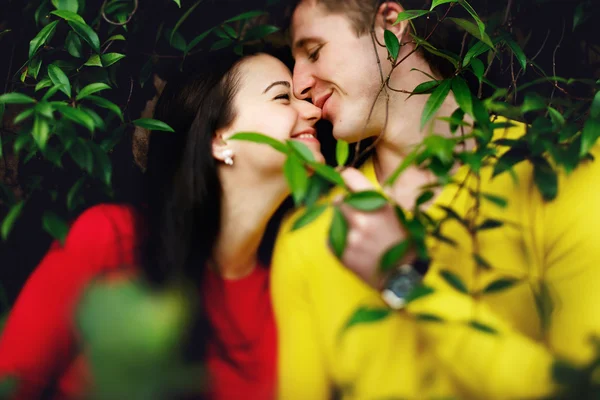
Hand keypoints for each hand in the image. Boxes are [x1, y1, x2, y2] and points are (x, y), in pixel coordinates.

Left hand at [334, 168, 411, 289]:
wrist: (405, 276)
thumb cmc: (404, 241)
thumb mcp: (398, 212)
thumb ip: (378, 196)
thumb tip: (355, 179)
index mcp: (379, 204)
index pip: (350, 177)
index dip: (345, 176)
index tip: (342, 176)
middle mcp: (362, 219)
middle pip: (338, 200)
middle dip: (343, 203)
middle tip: (352, 211)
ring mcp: (351, 238)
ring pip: (334, 220)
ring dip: (342, 223)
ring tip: (359, 234)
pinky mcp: (343, 254)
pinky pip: (331, 239)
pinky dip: (338, 240)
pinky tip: (354, 246)